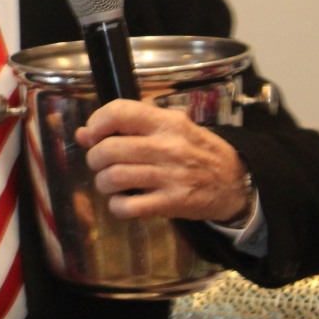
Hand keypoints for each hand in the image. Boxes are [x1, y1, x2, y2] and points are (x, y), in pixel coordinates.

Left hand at [76, 98, 249, 222]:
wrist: (235, 181)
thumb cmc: (196, 151)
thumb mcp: (168, 129)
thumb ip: (127, 127)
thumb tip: (83, 134)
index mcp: (165, 122)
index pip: (118, 111)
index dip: (97, 123)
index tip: (95, 134)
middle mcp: (166, 146)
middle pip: (108, 149)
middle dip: (95, 159)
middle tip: (101, 163)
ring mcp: (170, 176)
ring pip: (113, 177)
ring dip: (103, 182)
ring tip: (111, 182)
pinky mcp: (172, 203)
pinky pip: (128, 207)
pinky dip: (116, 206)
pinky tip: (123, 202)